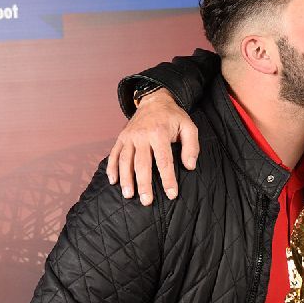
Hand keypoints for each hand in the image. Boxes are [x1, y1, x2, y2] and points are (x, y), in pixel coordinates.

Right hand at [106, 89, 198, 204]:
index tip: (171, 194)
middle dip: (144, 184)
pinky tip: (113, 181)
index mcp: (159, 133)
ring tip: (128, 195)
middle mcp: (142, 135)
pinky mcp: (121, 138)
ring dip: (126, 179)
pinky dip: (111, 168)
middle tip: (147, 201)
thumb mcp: (189, 127)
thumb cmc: (173, 117)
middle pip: (142, 163)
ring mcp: (129, 137)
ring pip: (125, 160)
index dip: (168, 179)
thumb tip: (190, 166)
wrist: (154, 100)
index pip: (164, 160)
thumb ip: (192, 146)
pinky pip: (114, 154)